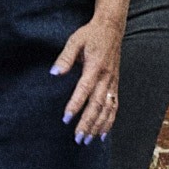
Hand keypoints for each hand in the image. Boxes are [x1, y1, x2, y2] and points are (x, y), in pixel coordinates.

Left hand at [53, 15, 120, 142]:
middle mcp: (106, 77)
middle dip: (88, 123)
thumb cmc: (90, 34)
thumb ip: (65, 57)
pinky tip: (103, 134)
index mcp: (94, 67)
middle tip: (78, 138)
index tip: (66, 118)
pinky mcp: (115, 85)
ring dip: (98, 126)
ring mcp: (112, 82)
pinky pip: (114, 106)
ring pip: (107, 109)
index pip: (84, 89)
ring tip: (88, 140)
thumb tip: (54, 73)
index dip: (75, 105)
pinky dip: (109, 121)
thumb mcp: (75, 41)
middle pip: (97, 104)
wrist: (112, 28)